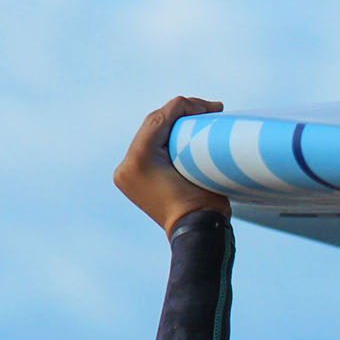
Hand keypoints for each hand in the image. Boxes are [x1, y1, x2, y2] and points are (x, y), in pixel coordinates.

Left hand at [113, 96, 230, 231]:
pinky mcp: (131, 179)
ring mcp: (126, 173)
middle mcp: (126, 165)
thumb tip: (201, 112)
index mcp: (139, 159)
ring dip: (173, 125)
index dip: (187, 106)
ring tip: (199, 120)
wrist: (196, 234)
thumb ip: (193, 136)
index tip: (214, 106)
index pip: (160, 118)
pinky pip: (148, 150)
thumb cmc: (206, 202)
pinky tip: (183, 135)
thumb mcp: (203, 163)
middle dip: (180, 113)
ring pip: (150, 135)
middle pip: (153, 124)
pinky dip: (165, 140)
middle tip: (209, 109)